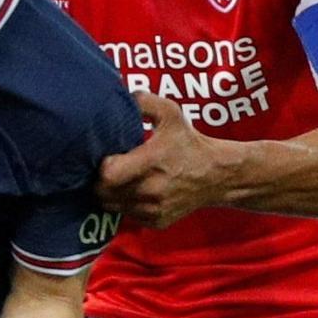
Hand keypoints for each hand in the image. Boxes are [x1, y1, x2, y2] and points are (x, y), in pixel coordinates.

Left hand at [95, 91, 227, 228]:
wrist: (217, 175)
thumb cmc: (189, 141)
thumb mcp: (171, 113)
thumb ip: (143, 101)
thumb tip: (119, 95)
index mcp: (152, 161)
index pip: (107, 174)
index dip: (101, 166)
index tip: (109, 156)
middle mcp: (152, 190)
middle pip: (103, 193)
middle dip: (100, 181)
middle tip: (109, 168)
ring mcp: (154, 209)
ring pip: (112, 206)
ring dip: (110, 194)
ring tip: (120, 178)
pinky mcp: (156, 222)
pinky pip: (127, 215)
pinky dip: (125, 205)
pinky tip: (134, 190)